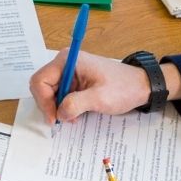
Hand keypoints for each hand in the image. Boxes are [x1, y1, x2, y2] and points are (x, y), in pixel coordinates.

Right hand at [30, 48, 146, 125]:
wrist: (140, 86)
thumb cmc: (123, 88)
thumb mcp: (100, 98)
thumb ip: (76, 104)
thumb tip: (59, 114)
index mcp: (68, 60)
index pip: (41, 81)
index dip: (44, 101)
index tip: (55, 118)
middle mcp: (65, 63)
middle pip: (42, 87)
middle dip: (49, 106)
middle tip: (62, 120)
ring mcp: (69, 72)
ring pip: (49, 93)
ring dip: (57, 108)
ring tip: (72, 118)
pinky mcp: (74, 81)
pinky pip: (59, 95)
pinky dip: (64, 107)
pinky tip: (75, 114)